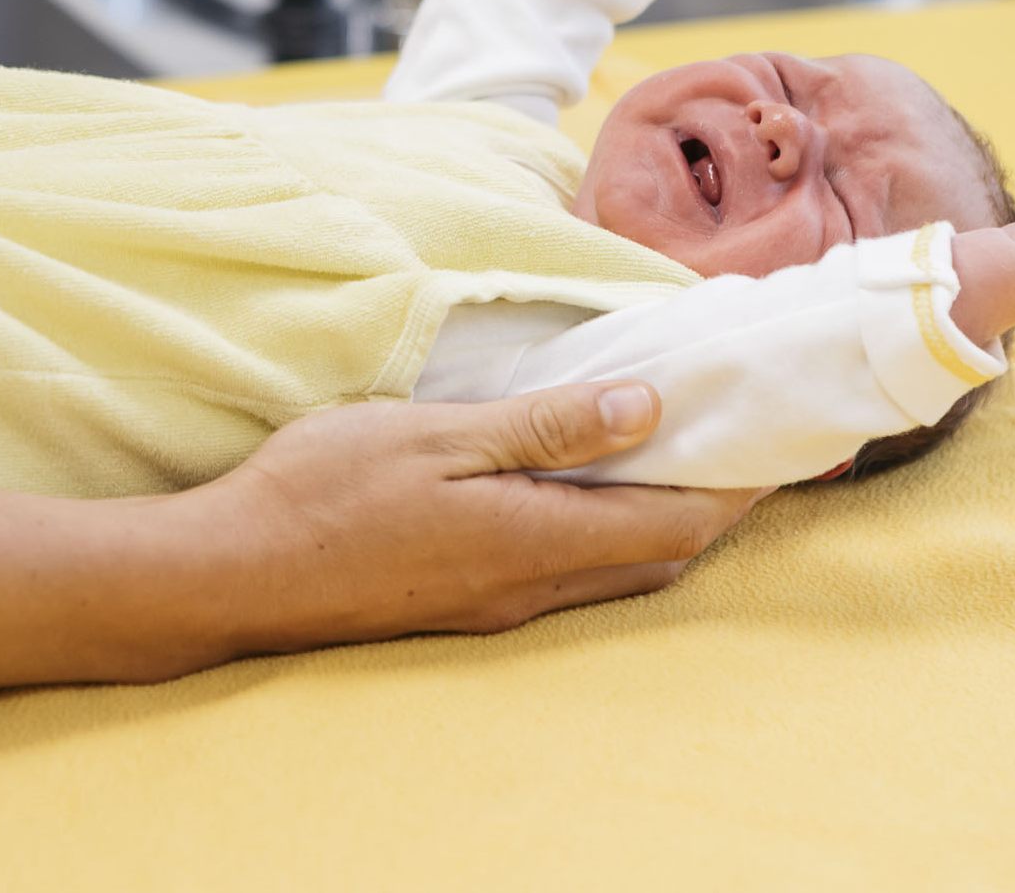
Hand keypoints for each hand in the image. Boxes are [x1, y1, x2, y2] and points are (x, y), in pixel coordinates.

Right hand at [196, 382, 769, 651]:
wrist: (233, 572)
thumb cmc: (324, 492)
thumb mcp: (437, 437)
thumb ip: (545, 427)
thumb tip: (647, 410)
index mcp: (535, 540)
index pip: (678, 522)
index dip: (740, 484)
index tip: (781, 436)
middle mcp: (530, 587)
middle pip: (659, 556)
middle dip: (714, 503)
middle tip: (737, 437)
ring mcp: (494, 604)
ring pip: (614, 569)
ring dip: (658, 519)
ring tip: (670, 451)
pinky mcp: (461, 603)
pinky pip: (565, 572)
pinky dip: (603, 530)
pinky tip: (579, 487)